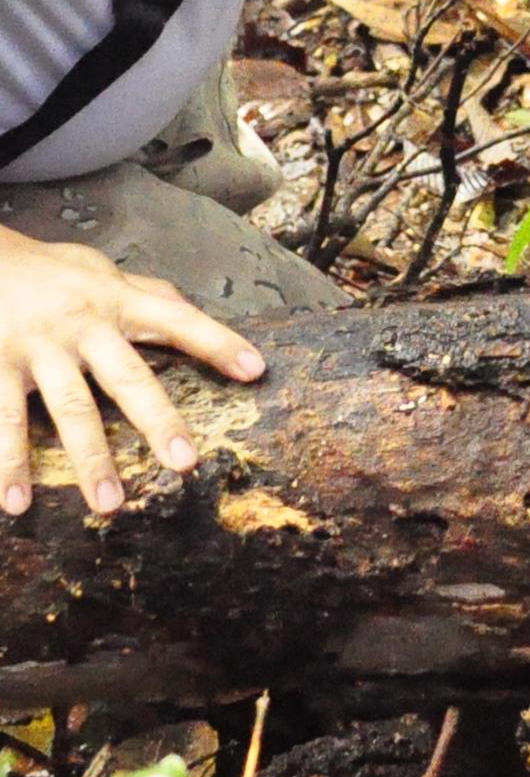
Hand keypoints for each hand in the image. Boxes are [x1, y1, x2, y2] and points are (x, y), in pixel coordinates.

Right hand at [0, 224, 265, 516]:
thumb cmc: (48, 270)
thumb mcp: (99, 271)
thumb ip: (143, 293)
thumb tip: (188, 307)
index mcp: (115, 301)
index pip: (177, 319)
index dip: (217, 341)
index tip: (256, 370)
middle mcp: (82, 325)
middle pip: (126, 375)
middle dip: (158, 419)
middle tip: (186, 462)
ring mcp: (38, 347)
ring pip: (68, 408)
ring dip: (89, 459)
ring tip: (108, 506)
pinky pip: (2, 419)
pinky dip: (7, 463)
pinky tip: (14, 504)